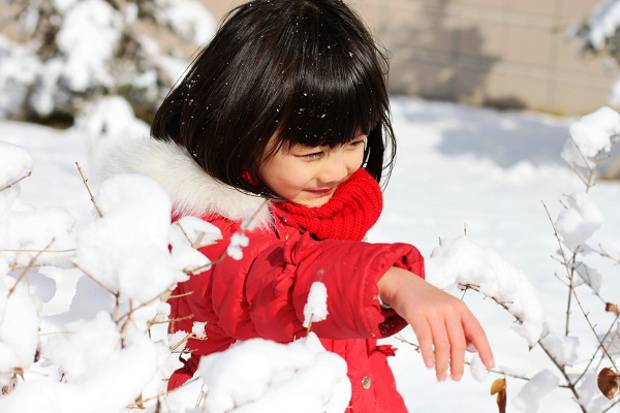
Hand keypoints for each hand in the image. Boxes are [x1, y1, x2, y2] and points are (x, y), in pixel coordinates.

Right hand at [377, 267, 494, 381]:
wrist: (404, 284)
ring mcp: (432, 311)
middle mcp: (449, 308)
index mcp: (460, 308)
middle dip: (459, 364)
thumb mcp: (448, 309)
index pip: (477, 331)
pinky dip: (428, 354)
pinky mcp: (416, 313)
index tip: (489, 365)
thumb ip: (460, 327)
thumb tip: (473, 349)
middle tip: (457, 378)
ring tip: (441, 376)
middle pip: (458, 342)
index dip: (485, 350)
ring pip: (442, 344)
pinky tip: (429, 364)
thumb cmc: (427, 301)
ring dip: (442, 364)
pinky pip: (425, 339)